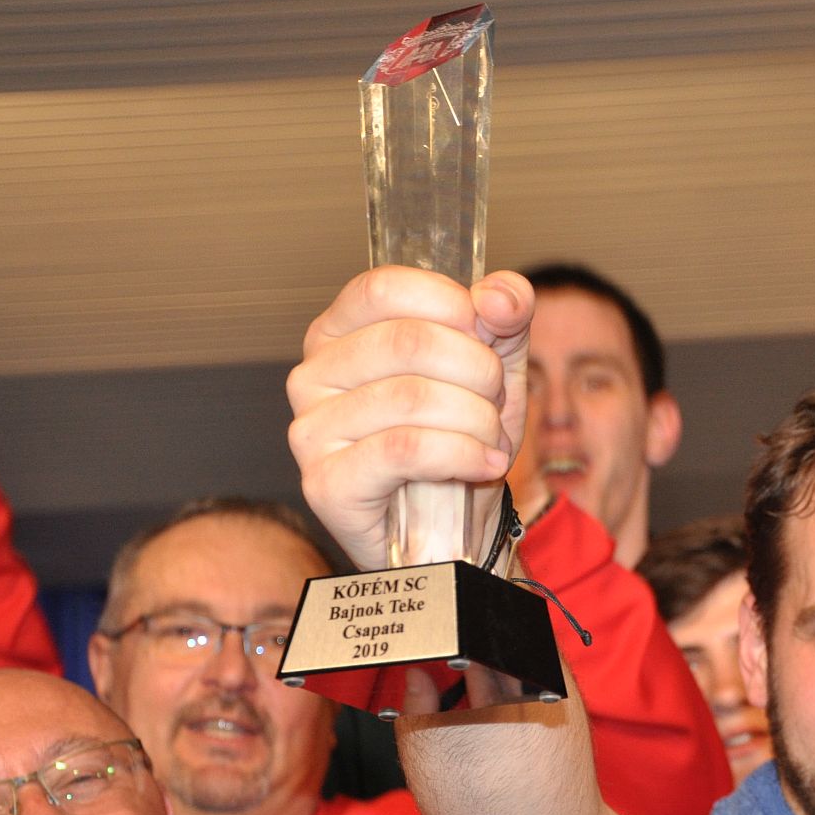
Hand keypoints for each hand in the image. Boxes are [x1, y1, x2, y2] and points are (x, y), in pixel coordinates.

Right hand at [287, 267, 532, 571]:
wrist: (455, 527)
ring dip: (476, 419)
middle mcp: (311, 375)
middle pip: (407, 341)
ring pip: (412, 397)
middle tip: (494, 401)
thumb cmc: (461, 435)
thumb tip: (497, 296)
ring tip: (492, 439)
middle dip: (477, 370)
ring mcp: (310, 431)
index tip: (486, 333)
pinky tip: (486, 464)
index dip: (450, 304)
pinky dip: (462, 453)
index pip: (384, 288)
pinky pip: (405, 449)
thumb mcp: (493, 363)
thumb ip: (503, 313)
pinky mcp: (326, 483)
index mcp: (338, 332)